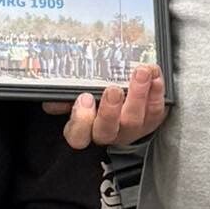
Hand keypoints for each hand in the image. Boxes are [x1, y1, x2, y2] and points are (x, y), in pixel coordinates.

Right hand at [47, 65, 167, 148]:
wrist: (123, 103)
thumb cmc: (93, 100)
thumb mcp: (75, 99)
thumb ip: (63, 98)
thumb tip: (52, 98)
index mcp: (85, 129)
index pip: (78, 136)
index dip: (81, 120)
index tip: (84, 98)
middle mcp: (108, 133)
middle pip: (108, 129)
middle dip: (110, 109)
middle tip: (113, 89)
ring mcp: (131, 129)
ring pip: (135, 119)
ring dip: (138, 94)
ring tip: (141, 72)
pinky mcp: (151, 120)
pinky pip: (156, 110)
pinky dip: (157, 92)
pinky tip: (155, 76)